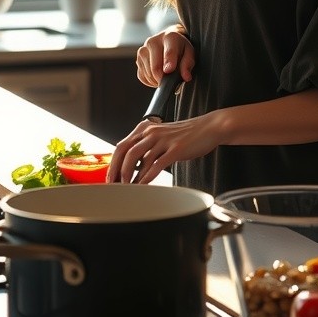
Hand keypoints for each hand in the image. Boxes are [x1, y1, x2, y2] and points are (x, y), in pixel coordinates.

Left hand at [106, 112, 223, 184]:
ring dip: (130, 175)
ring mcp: (163, 140)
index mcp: (146, 128)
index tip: (109, 178)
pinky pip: (156, 165)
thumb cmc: (185, 135)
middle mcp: (151, 132)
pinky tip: (144, 185)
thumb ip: (146, 147)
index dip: (113, 163)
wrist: (208, 128)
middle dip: (117, 170)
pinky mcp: (175, 149)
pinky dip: (147, 177)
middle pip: (125, 151)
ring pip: (138, 158)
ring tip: (128, 188)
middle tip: (114, 185)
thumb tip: (130, 163)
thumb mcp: (161, 136)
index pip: (121, 146)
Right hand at [136, 26, 195, 86]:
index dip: (169, 62)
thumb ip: (188, 64)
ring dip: (158, 80)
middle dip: (164, 78)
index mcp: (169, 37)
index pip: (169, 51)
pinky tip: (157, 76)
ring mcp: (142, 51)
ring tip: (166, 76)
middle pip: (155, 67)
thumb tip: (186, 77)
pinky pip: (142, 76)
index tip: (169, 70)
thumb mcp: (189, 52)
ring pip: (149, 74)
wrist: (168, 40)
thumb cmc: (180, 47)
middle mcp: (152, 42)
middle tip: (171, 82)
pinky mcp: (137, 60)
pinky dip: (150, 81)